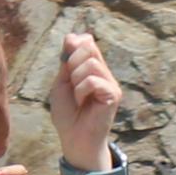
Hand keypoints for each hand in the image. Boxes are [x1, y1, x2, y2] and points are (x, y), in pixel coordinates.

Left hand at [50, 30, 118, 170]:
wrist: (74, 138)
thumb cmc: (67, 114)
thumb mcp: (62, 83)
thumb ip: (67, 62)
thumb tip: (72, 36)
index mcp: (92, 69)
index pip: (87, 43)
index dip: (75, 44)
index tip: (65, 60)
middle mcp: (104, 73)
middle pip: (89, 48)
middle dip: (71, 63)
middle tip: (70, 83)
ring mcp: (110, 83)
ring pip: (91, 64)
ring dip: (75, 79)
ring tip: (77, 96)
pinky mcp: (113, 94)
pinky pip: (93, 80)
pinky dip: (81, 90)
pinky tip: (82, 102)